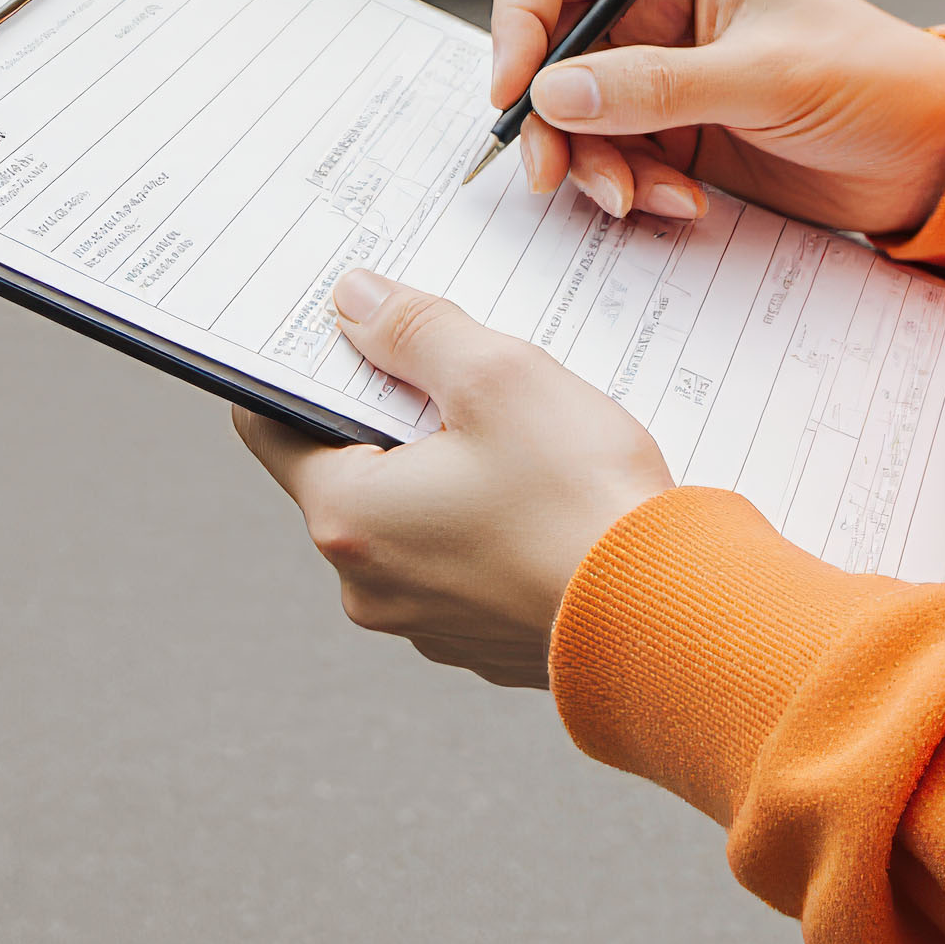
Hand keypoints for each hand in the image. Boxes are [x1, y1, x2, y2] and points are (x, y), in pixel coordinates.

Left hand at [236, 268, 670, 686]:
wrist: (673, 619)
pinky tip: (553, 502)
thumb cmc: (583, 501)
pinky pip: (466, 564)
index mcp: (349, 517)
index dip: (309, 368)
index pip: (271, 426)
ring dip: (453, 473)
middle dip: (402, 417)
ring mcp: (426, 623)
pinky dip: (494, 527)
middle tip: (469, 378)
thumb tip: (356, 300)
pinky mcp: (483, 642)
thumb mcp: (498, 377)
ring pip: (415, 519)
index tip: (356, 332)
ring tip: (531, 442)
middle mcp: (368, 585)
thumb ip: (415, 330)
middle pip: (353, 470)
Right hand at [490, 0, 944, 236]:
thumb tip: (557, 91)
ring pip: (567, 113)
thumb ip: (656, 85)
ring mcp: (656, 67)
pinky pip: (606, 156)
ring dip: (590, 163)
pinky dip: (625, 185)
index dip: (517, 23)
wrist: (927, 155)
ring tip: (638, 195)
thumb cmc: (876, 78)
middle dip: (547, 116)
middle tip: (555, 171)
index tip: (515, 90)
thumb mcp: (765, 77)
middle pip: (544, 48)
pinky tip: (677, 200)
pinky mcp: (667, 127)